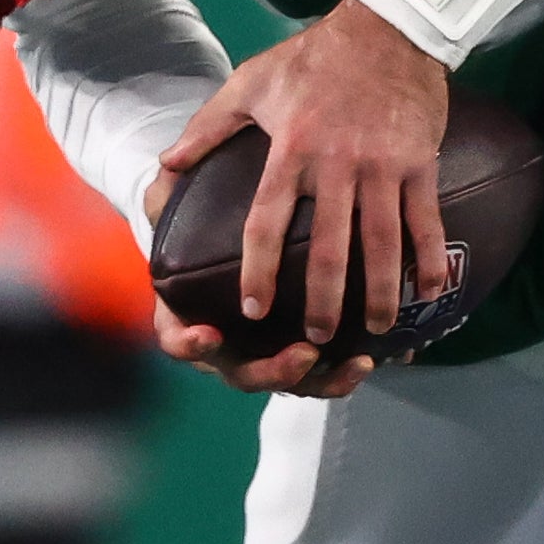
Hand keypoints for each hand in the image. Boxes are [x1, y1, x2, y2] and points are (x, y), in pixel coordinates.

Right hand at [141, 172, 375, 395]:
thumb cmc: (209, 220)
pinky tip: (374, 358)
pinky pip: (323, 373)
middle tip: (303, 354)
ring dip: (323, 379)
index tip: (207, 335)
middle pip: (243, 373)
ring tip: (355, 362)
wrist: (234, 234)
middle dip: (274, 371)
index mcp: (189, 312)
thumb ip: (178, 180)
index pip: (177, 337)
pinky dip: (346, 371)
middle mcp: (227, 343)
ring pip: (292, 382)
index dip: (188, 343)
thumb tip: (169, 162)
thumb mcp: (193, 193)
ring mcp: (265, 351)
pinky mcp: (302, 351)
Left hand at [157, 0, 450, 345]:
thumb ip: (208, 126)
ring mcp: (383, 166)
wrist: (387, 27)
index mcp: (292, 148)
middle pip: (327, 248)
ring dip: (378, 293)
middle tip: (317, 337)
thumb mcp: (252, 81)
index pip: (267, 222)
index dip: (257, 270)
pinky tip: (429, 292)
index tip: (252, 310)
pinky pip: (425, 220)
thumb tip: (166, 164)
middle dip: (322, 302)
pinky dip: (429, 258)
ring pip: (381, 244)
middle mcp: (337, 164)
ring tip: (375, 329)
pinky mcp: (419, 162)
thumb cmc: (314, 55)